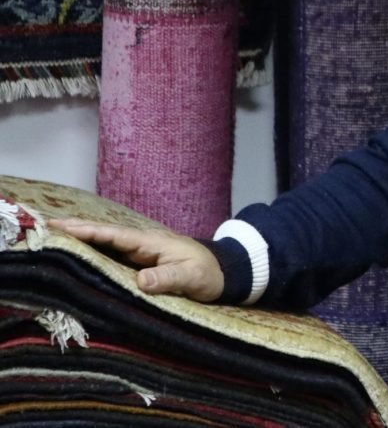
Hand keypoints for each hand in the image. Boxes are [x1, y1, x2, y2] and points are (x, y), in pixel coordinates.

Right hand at [49, 218, 223, 301]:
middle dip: (75, 231)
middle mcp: (141, 244)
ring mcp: (139, 254)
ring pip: (104, 245)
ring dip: (79, 242)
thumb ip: (169, 278)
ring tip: (50, 238)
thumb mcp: (192, 277)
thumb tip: (141, 281)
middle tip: (44, 227)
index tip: (63, 227)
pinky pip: (110, 257)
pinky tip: (75, 257)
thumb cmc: (209, 274)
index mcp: (150, 243)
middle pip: (103, 236)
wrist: (223, 273)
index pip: (115, 235)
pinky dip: (91, 254)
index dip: (89, 232)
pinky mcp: (139, 264)